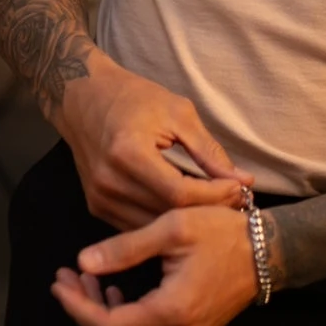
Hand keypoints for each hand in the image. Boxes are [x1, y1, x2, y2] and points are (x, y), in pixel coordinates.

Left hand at [50, 206, 260, 325]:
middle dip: (83, 309)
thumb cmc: (223, 233)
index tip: (59, 281)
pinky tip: (118, 292)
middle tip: (67, 277)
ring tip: (88, 281)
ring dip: (101, 314)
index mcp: (170, 311)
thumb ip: (125, 248)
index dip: (76, 306)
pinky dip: (123, 318)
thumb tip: (83, 262)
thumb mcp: (172, 228)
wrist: (269, 252)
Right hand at [55, 54, 254, 229]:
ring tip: (217, 206)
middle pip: (167, 214)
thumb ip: (208, 151)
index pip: (179, 193)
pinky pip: (138, 226)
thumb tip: (242, 180)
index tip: (240, 188)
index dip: (214, 196)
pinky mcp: (97, 206)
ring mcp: (100, 198)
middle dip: (207, 210)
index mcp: (128, 153)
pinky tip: (187, 209)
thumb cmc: (134, 98)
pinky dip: (164, 221)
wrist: (84, 98)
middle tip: (238, 200)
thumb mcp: (178, 113)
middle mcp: (109, 182)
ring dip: (187, 220)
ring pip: (154, 227)